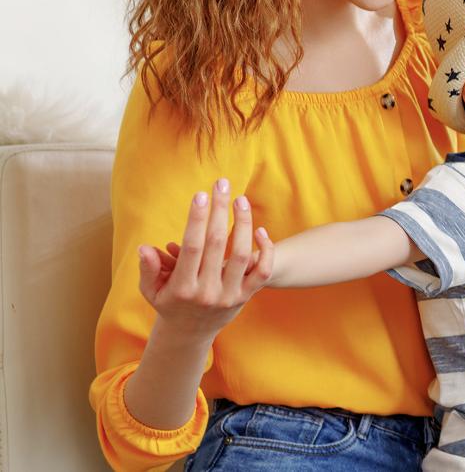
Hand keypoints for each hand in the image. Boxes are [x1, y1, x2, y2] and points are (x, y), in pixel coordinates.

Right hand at [136, 178, 274, 339]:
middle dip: (219, 211)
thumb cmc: (168, 304)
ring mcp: (230, 295)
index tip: (201, 195)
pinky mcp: (246, 296)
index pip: (192, 247)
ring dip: (244, 224)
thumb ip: (148, 269)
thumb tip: (145, 248)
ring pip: (243, 255)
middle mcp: (208, 292)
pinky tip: (261, 230)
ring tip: (241, 200)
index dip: (197, 220)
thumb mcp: (151, 290)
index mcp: (182, 288)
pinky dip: (266, 251)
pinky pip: (263, 272)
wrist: (190, 334)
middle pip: (217, 244)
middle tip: (222, 184)